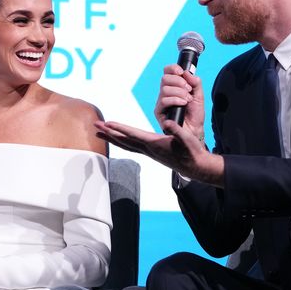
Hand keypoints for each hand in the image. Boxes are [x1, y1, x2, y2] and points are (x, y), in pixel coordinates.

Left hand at [94, 118, 224, 186]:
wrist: (196, 166)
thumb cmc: (192, 152)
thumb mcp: (187, 139)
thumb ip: (177, 131)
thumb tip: (167, 124)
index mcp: (155, 143)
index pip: (133, 134)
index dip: (119, 128)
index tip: (107, 123)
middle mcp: (148, 149)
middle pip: (124, 140)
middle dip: (109, 132)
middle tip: (95, 125)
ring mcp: (149, 152)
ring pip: (126, 144)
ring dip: (112, 138)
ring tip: (100, 132)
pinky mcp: (151, 153)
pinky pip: (132, 147)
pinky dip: (122, 142)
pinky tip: (118, 139)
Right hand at [153, 65, 204, 136]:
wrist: (195, 130)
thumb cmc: (195, 114)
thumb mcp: (199, 95)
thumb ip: (195, 82)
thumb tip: (187, 72)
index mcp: (174, 87)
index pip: (167, 72)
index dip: (173, 68)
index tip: (181, 72)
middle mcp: (165, 93)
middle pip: (165, 78)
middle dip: (179, 82)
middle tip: (188, 90)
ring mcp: (161, 102)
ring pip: (165, 89)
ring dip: (179, 93)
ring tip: (187, 100)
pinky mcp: (159, 112)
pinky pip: (163, 101)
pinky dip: (175, 100)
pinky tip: (183, 104)